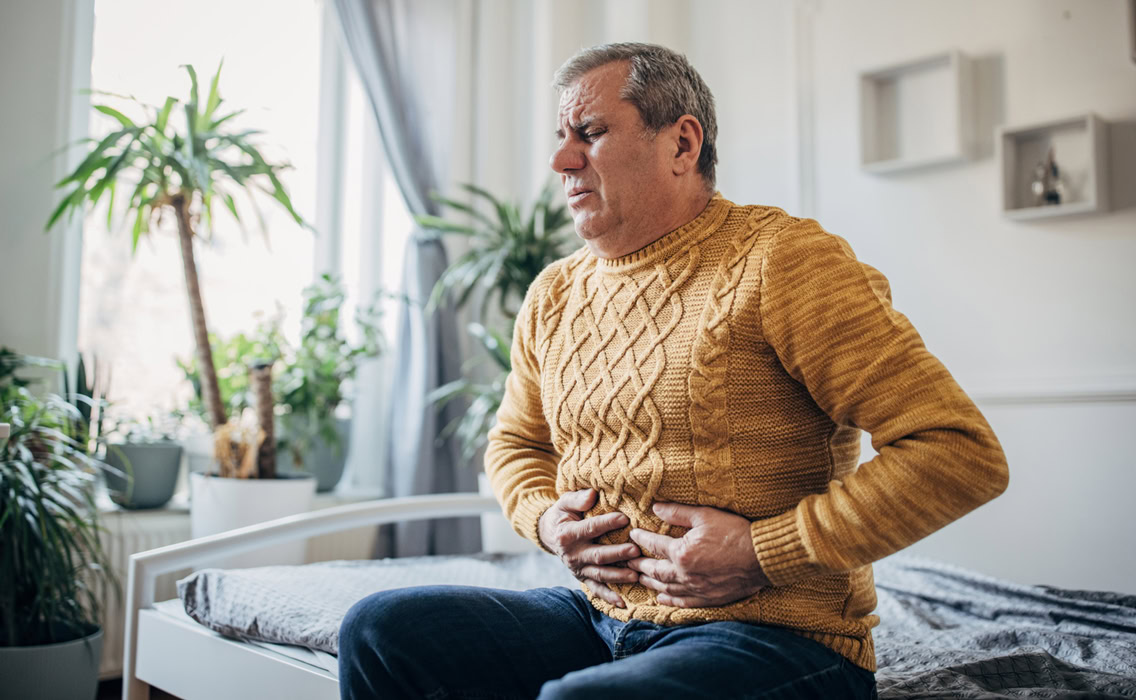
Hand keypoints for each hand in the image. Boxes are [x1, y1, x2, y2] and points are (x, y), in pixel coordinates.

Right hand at [538, 488, 639, 607]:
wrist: (549, 534)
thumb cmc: (563, 514)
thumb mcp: (564, 502)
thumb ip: (577, 498)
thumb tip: (592, 494)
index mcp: (567, 534)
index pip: (590, 528)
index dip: (606, 523)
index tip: (624, 518)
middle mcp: (572, 554)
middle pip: (598, 555)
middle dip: (617, 554)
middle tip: (636, 550)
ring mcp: (578, 569)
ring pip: (600, 574)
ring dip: (618, 576)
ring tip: (636, 575)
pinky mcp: (583, 578)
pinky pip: (596, 589)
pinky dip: (609, 597)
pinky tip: (623, 603)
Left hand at [627, 501, 770, 606]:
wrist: (761, 557)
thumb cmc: (735, 533)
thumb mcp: (705, 516)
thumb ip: (678, 513)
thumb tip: (656, 508)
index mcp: (681, 553)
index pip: (654, 545)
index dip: (642, 538)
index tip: (633, 534)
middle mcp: (685, 574)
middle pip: (655, 570)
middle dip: (640, 564)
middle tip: (629, 560)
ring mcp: (696, 588)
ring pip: (666, 588)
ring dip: (650, 583)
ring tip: (640, 578)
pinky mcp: (708, 598)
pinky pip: (684, 602)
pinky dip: (670, 600)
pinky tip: (662, 598)